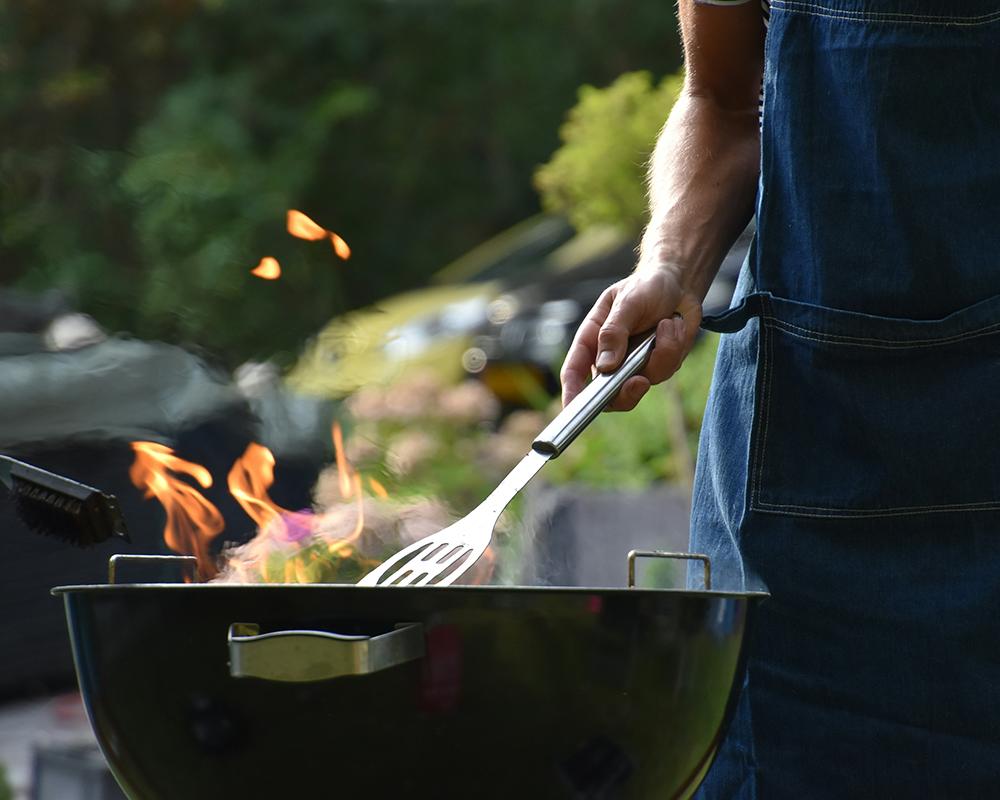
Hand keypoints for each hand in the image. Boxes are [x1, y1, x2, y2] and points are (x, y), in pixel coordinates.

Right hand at [560, 266, 701, 410]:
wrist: (679, 284)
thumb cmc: (645, 287)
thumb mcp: (627, 302)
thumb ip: (614, 332)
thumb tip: (605, 366)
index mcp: (592, 340)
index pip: (574, 371)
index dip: (571, 393)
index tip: (572, 409)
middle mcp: (610, 358)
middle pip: (608, 394)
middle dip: (625, 393)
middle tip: (639, 382)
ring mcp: (634, 365)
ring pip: (643, 382)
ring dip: (661, 354)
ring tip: (667, 323)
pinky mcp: (658, 366)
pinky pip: (666, 370)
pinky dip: (674, 347)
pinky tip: (674, 325)